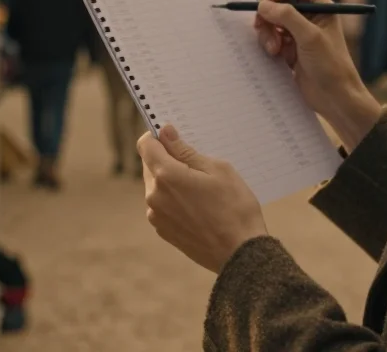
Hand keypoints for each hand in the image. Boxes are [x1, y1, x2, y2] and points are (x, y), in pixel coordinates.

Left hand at [137, 125, 267, 273]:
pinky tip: (198, 206)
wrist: (240, 253)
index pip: (146, 145)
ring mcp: (157, 216)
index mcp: (166, 176)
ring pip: (156, 186)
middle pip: (150, 165)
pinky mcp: (163, 230)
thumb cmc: (235, 207)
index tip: (173, 137)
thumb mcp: (217, 169)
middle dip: (168, 159)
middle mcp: (154, 196)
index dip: (157, 136)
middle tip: (197, 165)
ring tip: (201, 189)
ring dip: (171, 181)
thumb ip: (186, 150)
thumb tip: (165, 133)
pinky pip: (162, 205)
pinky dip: (174, 199)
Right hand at [255, 0, 382, 151]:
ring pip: (272, 21)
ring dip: (267, 33)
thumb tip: (264, 5)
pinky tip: (275, 56)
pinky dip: (268, 44)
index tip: (266, 5)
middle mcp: (309, 17)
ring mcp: (298, 33)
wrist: (334, 97)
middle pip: (279, 3)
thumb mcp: (309, 37)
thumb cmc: (331, 65)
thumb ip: (287, 16)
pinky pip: (271, 38)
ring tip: (273, 49)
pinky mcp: (289, 49)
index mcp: (320, 7)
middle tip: (262, 27)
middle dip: (269, 15)